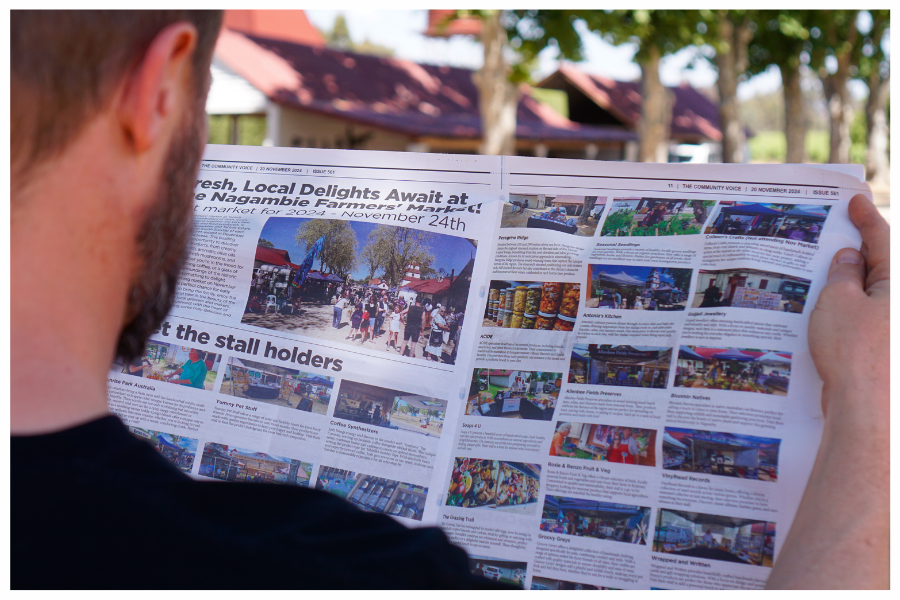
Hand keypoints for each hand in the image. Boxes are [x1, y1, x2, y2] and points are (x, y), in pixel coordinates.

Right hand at [808, 194, 888, 416]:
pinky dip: (851, 309)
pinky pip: (869, 317)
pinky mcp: (887, 348)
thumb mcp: (837, 301)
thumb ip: (843, 274)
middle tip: (836, 235)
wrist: (866, 409)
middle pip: (881, 267)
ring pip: (874, 294)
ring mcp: (895, 327)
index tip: (854, 200)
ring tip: (823, 274)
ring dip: (851, 283)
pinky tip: (827, 311)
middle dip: (859, 251)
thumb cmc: (854, 352)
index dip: (865, 217)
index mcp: (897, 285)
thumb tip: (849, 258)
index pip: (883, 239)